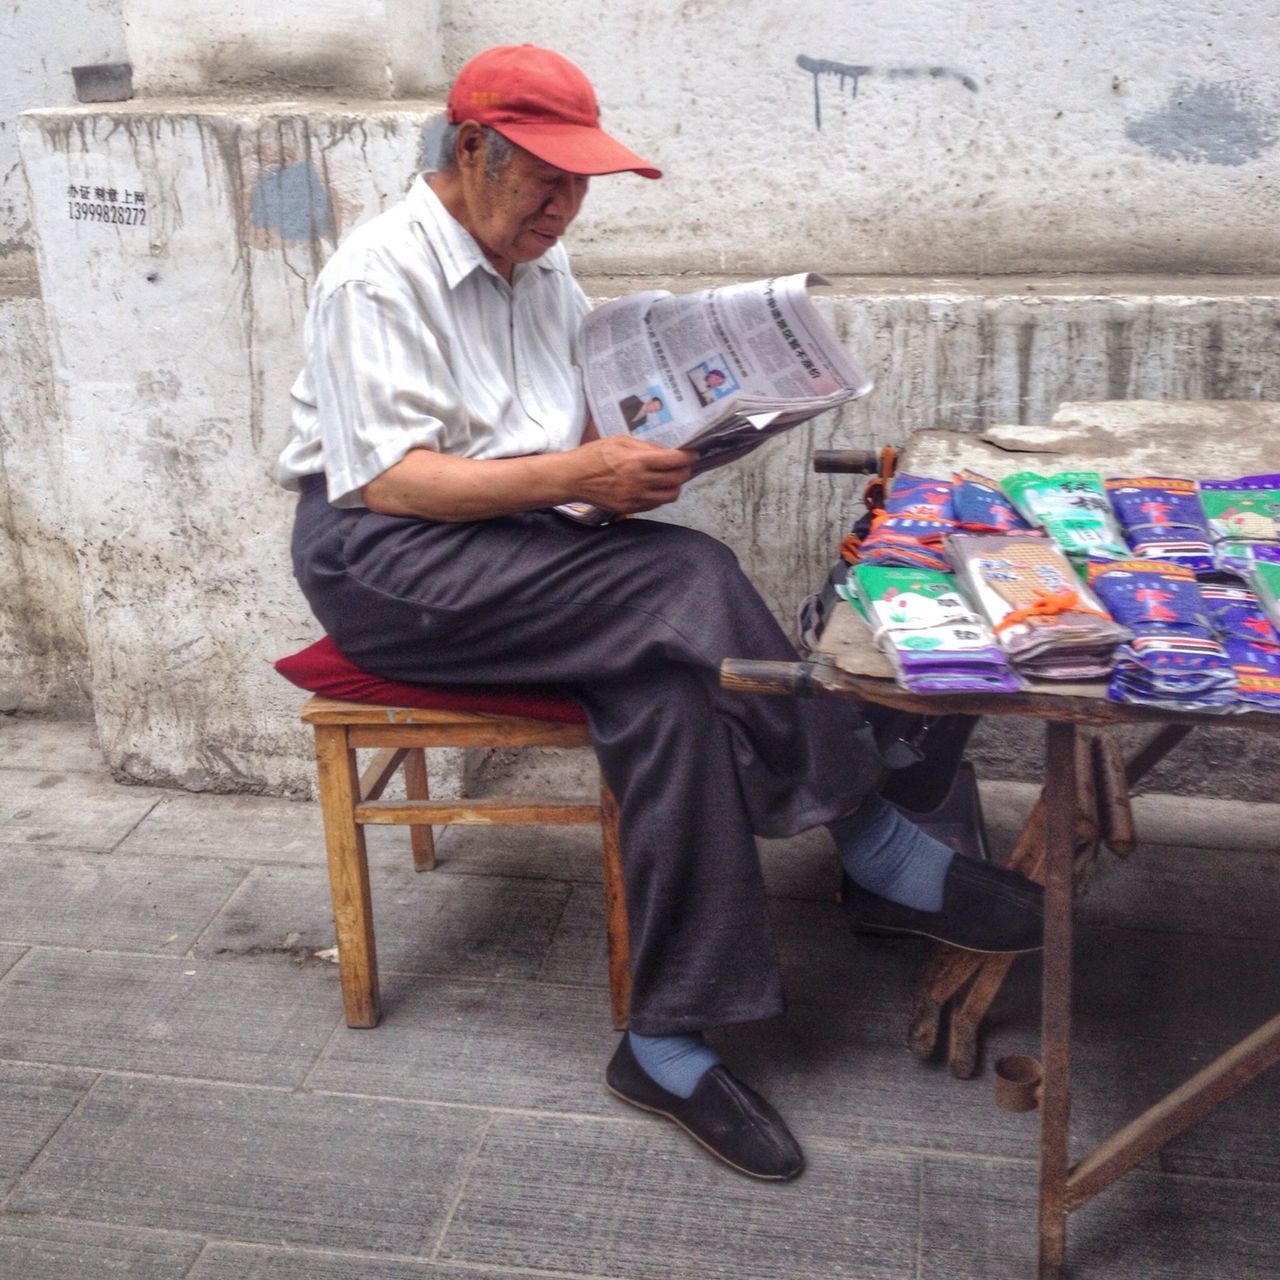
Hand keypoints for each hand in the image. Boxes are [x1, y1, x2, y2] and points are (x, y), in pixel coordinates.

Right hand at [570, 435, 697, 512]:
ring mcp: (636, 498)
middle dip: (685, 470)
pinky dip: (661, 495)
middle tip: (683, 465)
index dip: (688, 457)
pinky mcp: (631, 508)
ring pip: (671, 495)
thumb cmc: (595, 454)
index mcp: (638, 461)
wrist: (573, 478)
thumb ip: (646, 447)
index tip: (692, 454)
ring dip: (675, 485)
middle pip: (677, 479)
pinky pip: (656, 503)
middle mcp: (640, 481)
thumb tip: (666, 452)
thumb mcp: (621, 441)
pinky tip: (655, 486)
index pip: (675, 461)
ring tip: (671, 477)